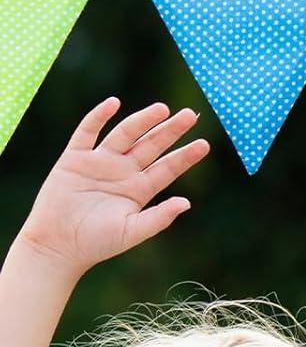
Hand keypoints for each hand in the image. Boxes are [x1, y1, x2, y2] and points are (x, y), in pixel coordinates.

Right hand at [18, 99, 206, 276]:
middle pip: (151, 146)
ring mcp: (100, 162)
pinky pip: (88, 132)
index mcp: (140, 190)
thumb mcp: (133, 231)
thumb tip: (186, 203)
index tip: (204, 144)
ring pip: (125, 134)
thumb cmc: (98, 242)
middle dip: (170, 131)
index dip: (185, 156)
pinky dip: (99, 117)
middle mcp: (123, 172)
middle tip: (190, 116)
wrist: (60, 243)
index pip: (168, 168)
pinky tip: (114, 103)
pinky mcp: (75, 158)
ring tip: (163, 109)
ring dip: (143, 120)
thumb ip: (159, 217)